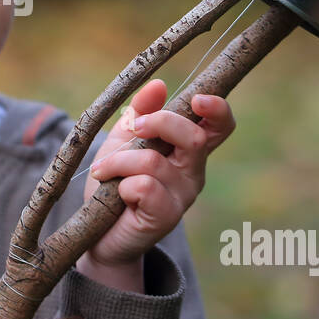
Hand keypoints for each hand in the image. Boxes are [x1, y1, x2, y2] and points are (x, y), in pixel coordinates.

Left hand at [82, 78, 234, 268]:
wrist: (99, 234)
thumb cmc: (113, 183)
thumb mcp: (122, 141)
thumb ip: (139, 113)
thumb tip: (159, 85)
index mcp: (188, 149)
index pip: (220, 126)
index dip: (217, 109)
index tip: (197, 99)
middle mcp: (193, 171)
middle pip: (194, 137)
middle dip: (159, 123)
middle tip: (132, 128)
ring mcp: (183, 196)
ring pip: (153, 161)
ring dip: (119, 161)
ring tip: (103, 172)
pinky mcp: (167, 216)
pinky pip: (143, 186)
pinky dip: (120, 184)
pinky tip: (115, 196)